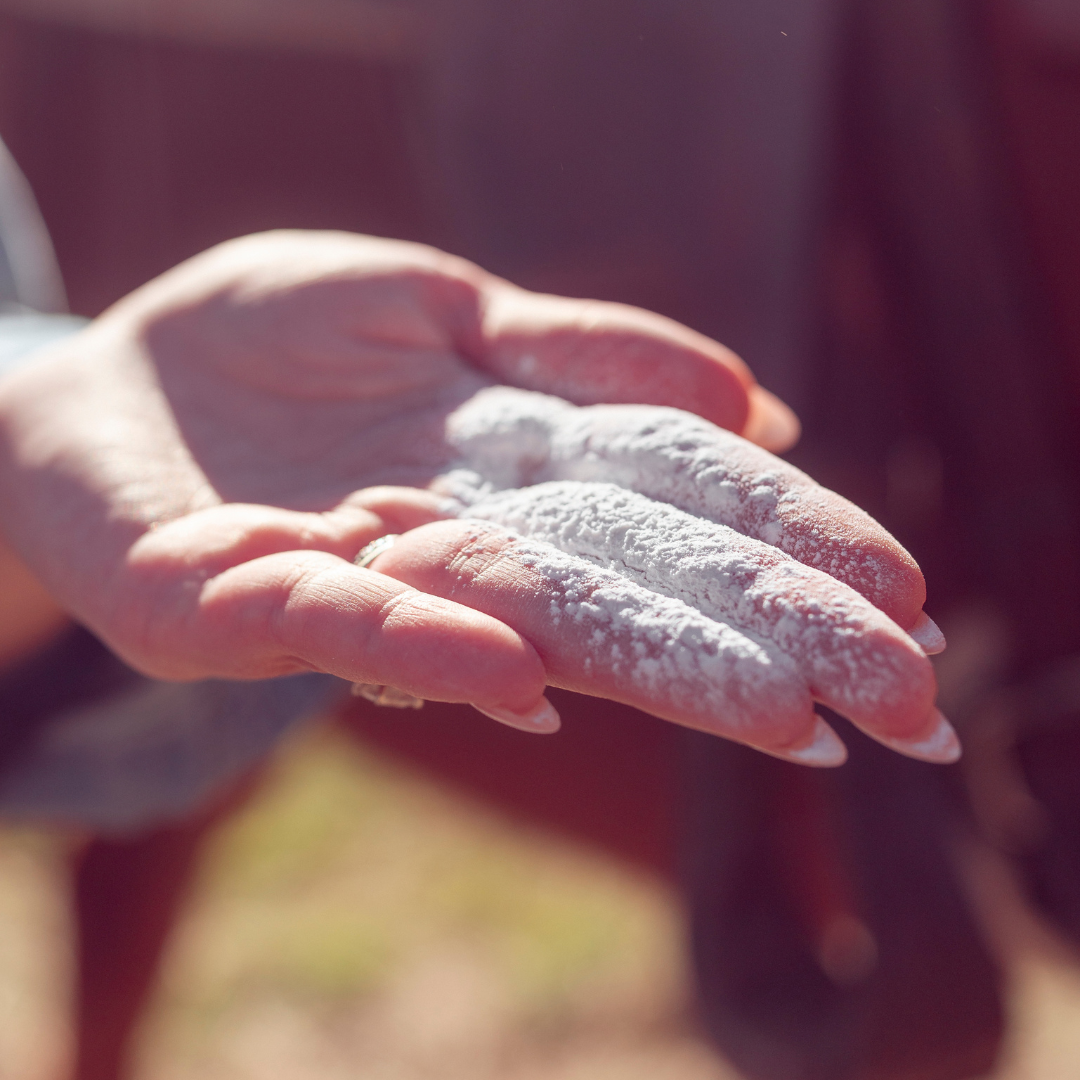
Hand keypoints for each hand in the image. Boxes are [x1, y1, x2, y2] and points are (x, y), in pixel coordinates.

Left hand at [0, 231, 949, 764]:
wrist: (106, 379)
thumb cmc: (272, 336)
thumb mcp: (442, 299)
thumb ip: (587, 351)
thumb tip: (757, 405)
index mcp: (512, 465)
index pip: (674, 507)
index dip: (788, 545)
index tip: (902, 598)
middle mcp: (456, 537)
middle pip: (628, 585)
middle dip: (762, 637)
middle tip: (898, 701)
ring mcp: (349, 580)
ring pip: (514, 620)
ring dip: (643, 664)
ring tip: (774, 710)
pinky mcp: (222, 604)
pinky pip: (328, 622)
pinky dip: (421, 638)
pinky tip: (516, 666)